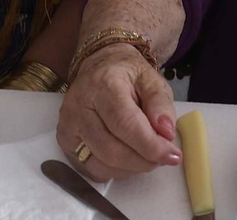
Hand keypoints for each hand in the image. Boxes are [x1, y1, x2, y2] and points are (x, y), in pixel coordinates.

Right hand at [56, 45, 181, 181]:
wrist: (99, 66)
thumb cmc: (128, 75)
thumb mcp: (152, 79)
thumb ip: (161, 104)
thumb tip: (166, 133)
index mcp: (103, 85)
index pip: (125, 124)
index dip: (150, 145)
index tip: (172, 155)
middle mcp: (79, 105)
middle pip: (111, 150)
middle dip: (143, 161)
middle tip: (162, 157)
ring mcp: (68, 125)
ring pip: (101, 164)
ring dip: (130, 168)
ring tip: (146, 155)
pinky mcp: (64, 141)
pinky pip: (90, 169)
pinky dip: (114, 171)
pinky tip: (127, 158)